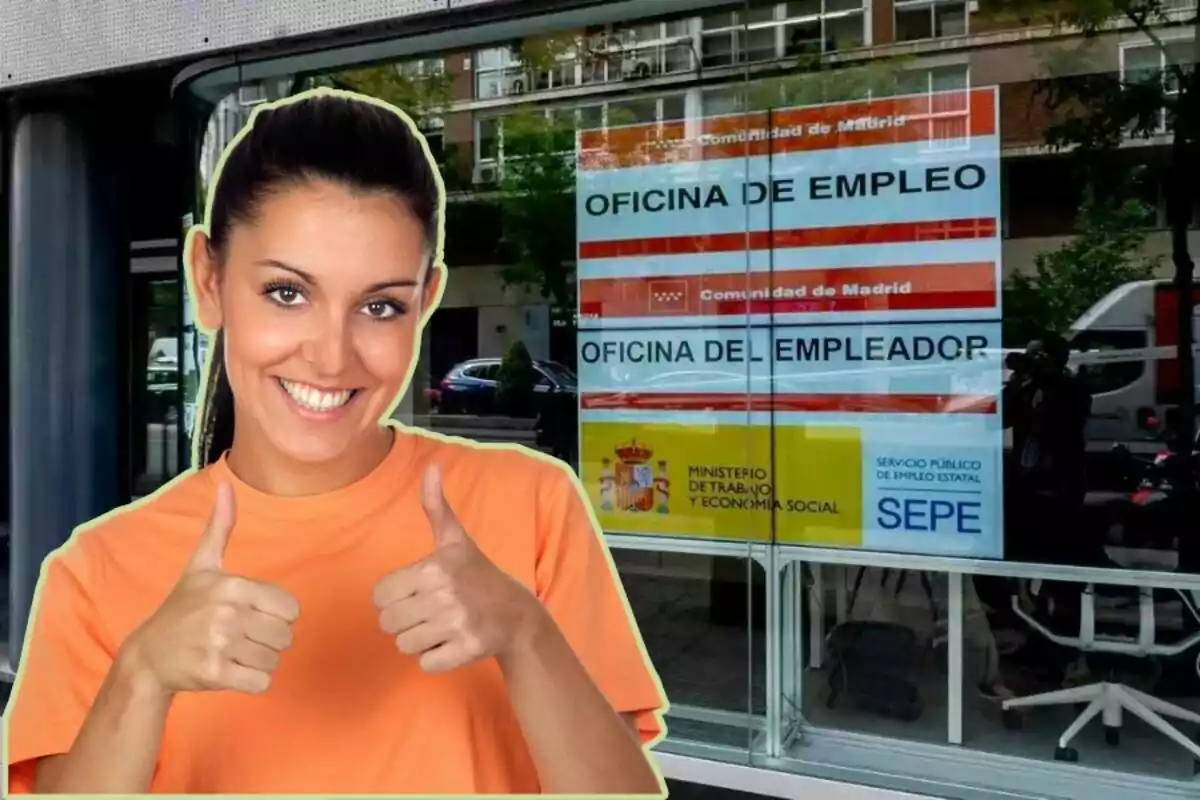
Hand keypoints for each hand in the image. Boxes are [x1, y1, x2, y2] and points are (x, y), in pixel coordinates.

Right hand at [119, 482, 299, 695]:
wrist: (148, 656)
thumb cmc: (182, 608)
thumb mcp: (202, 566)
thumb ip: (221, 527)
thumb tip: (226, 484)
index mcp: (231, 585)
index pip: (291, 608)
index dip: (276, 615)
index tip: (251, 615)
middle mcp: (227, 612)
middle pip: (285, 636)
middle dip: (268, 640)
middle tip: (240, 638)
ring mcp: (219, 645)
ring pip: (275, 660)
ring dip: (258, 661)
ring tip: (232, 653)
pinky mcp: (215, 674)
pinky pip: (262, 683)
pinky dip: (252, 681)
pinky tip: (230, 671)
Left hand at [373, 464, 545, 672]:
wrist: (518, 614)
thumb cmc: (478, 575)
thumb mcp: (456, 540)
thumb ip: (436, 507)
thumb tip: (431, 467)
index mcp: (434, 568)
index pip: (380, 596)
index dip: (395, 596)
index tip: (418, 592)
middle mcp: (444, 596)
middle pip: (388, 623)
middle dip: (405, 620)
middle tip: (430, 612)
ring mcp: (456, 625)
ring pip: (404, 645)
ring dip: (420, 640)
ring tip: (442, 626)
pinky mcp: (465, 651)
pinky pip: (425, 664)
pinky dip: (436, 658)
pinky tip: (453, 642)